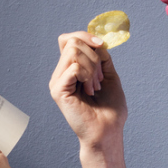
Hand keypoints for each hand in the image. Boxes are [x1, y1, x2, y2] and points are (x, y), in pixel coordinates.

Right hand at [49, 32, 127, 148]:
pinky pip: (74, 66)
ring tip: (94, 87)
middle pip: (72, 41)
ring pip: (74, 51)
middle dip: (94, 56)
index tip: (101, 45)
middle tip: (99, 79)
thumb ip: (101, 57)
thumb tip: (96, 41)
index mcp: (71, 69)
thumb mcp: (109, 75)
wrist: (107, 131)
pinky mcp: (58, 90)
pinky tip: (89, 91)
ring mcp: (57, 81)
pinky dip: (88, 75)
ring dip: (93, 67)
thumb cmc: (110, 109)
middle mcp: (61, 73)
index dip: (85, 36)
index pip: (68, 39)